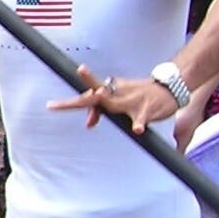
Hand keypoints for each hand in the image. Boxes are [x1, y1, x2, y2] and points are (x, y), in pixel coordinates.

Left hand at [47, 70, 177, 134]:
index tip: (50, 107)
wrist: (168, 87)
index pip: (86, 95)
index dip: (70, 103)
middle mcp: (117, 93)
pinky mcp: (147, 109)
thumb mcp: (118, 103)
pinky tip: (137, 130)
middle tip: (62, 104)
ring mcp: (132, 100)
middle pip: (95, 96)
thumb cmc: (137, 95)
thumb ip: (101, 111)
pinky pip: (141, 118)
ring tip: (98, 96)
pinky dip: (140, 124)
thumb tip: (88, 124)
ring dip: (107, 102)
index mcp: (110, 91)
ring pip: (116, 103)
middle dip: (80, 100)